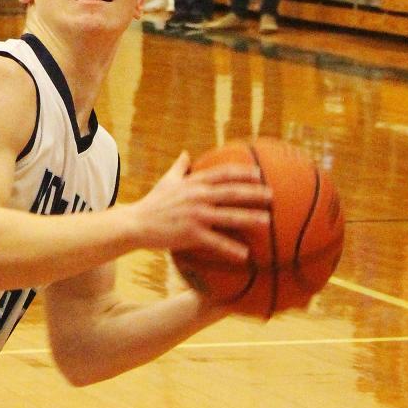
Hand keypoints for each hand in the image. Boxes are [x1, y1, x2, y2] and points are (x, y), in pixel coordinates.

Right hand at [135, 152, 271, 260]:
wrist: (135, 224)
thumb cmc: (152, 203)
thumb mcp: (166, 181)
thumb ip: (179, 167)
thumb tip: (186, 153)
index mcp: (193, 183)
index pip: (223, 173)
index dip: (243, 172)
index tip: (259, 174)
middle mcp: (197, 196)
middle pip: (232, 192)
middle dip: (255, 193)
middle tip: (272, 196)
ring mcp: (195, 215)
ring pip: (229, 216)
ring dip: (250, 218)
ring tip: (268, 222)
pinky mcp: (191, 234)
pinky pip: (216, 242)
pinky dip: (231, 248)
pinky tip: (245, 254)